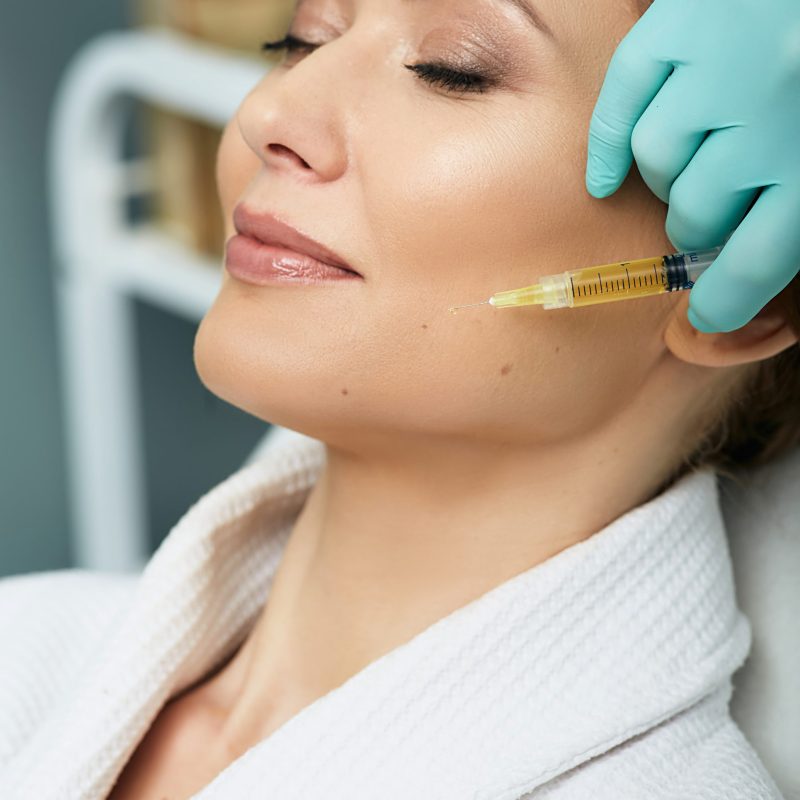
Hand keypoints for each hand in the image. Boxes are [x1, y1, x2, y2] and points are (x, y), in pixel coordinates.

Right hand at [585, 0, 799, 332]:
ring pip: (655, 159)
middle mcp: (771, 117)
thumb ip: (793, 240)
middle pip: (694, 214)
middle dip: (698, 226)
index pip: (750, 267)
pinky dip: (606, 144)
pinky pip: (622, 98)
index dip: (721, 304)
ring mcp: (724, 64)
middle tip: (709, 216)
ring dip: (666, 176)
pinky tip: (606, 176)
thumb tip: (715, 328)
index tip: (708, 313)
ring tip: (691, 163)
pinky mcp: (684, 22)